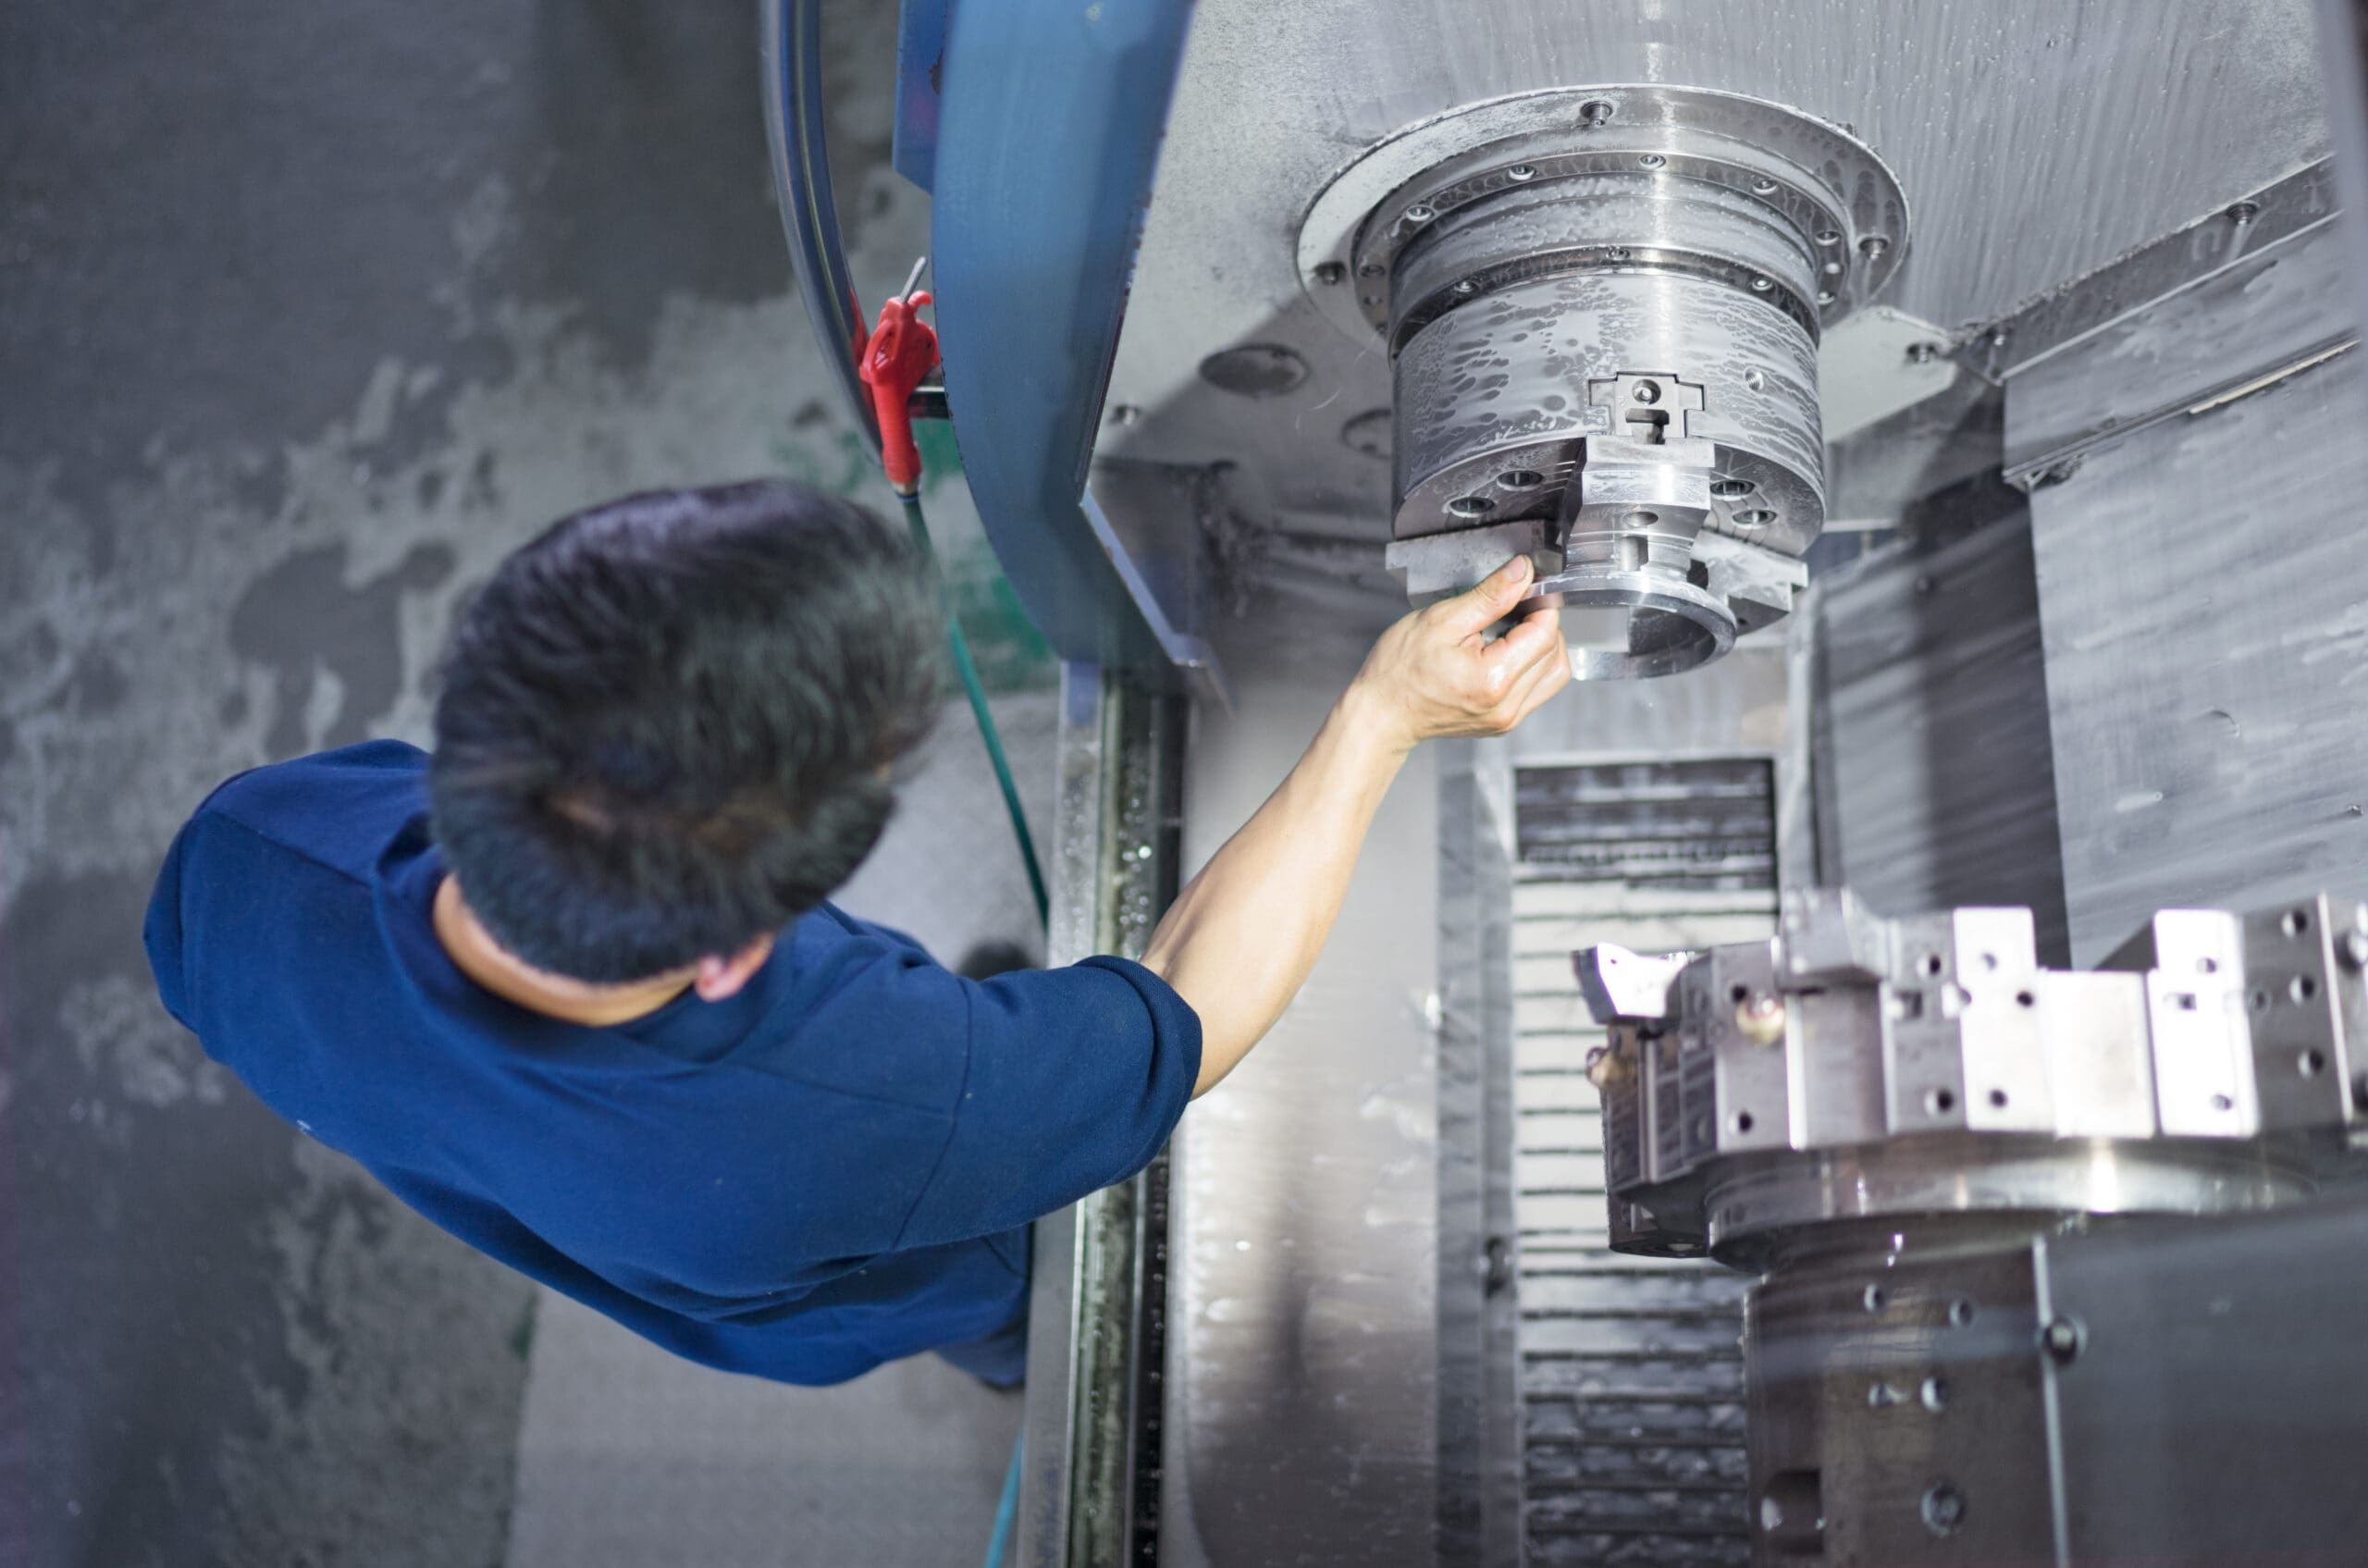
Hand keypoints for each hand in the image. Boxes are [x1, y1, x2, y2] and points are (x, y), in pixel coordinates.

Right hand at [1343, 556, 1571, 755]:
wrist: (1381, 714)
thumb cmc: (1399, 670)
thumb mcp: (1442, 620)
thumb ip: (1490, 596)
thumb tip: (1522, 572)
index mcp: (1493, 679)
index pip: (1545, 633)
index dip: (1541, 604)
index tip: (1525, 589)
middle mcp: (1507, 705)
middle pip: (1555, 654)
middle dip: (1543, 624)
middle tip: (1515, 607)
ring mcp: (1507, 718)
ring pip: (1554, 674)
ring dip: (1543, 646)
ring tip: (1511, 631)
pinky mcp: (1503, 722)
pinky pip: (1537, 689)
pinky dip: (1532, 666)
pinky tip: (1505, 652)